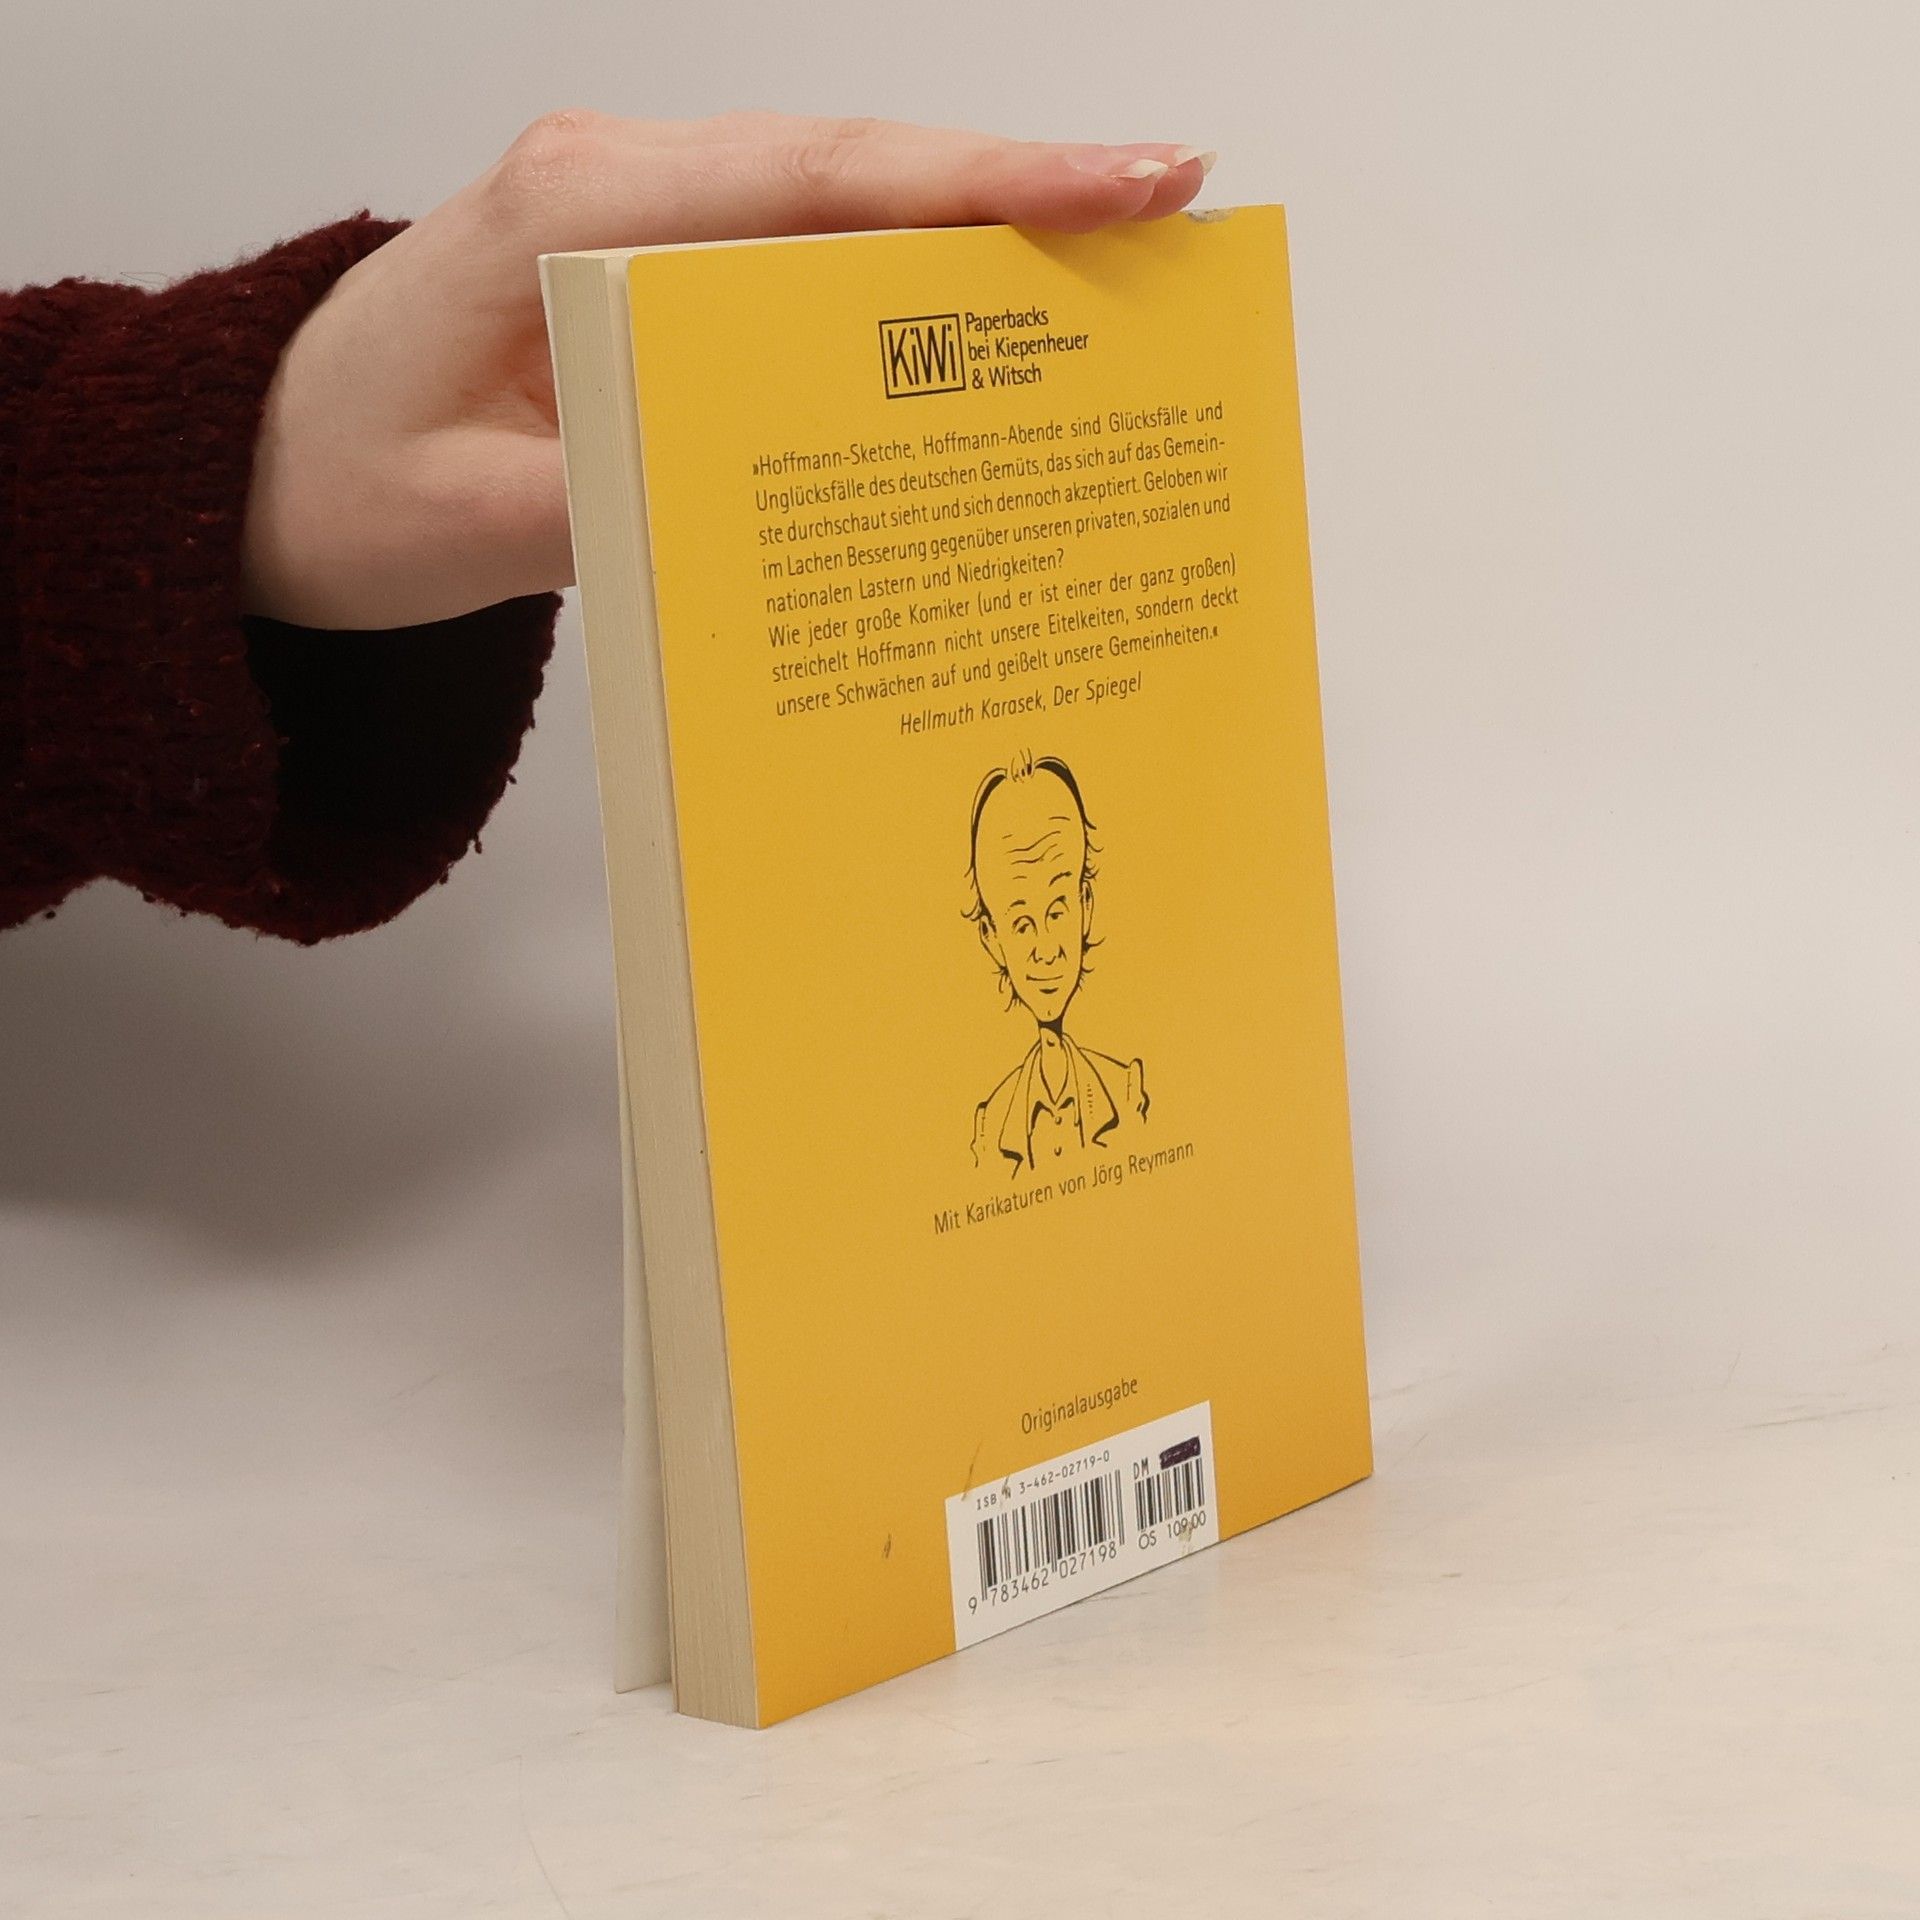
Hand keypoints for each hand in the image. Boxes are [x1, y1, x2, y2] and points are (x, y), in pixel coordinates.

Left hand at [242, 111, 1214, 630]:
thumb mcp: (460, 529)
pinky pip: (795, 261)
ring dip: (972, 235)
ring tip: (1112, 273)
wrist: (257, 470)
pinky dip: (897, 287)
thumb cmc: (334, 484)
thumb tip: (762, 515)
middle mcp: (616, 186)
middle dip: (1019, 191)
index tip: (1121, 180)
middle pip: (854, 174)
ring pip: (837, 208)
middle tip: (1170, 215)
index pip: (813, 182)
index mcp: (572, 215)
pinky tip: (974, 326)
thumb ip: (609, 513)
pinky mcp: (650, 273)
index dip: (978, 183)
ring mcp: (637, 220)